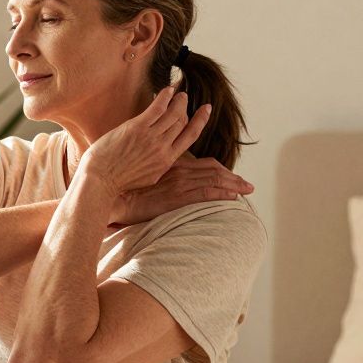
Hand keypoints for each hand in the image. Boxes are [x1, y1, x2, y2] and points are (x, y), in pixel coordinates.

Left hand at [82, 86, 210, 196]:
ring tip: (178, 93)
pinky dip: (165, 96)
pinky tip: (167, 90)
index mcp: (167, 161)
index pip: (190, 136)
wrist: (101, 181)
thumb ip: (159, 164)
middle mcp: (163, 148)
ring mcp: (151, 137)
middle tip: (184, 98)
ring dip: (178, 100)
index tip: (206, 109)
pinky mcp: (137, 128)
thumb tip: (165, 156)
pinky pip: (157, 107)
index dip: (200, 120)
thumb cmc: (119, 180)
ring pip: (173, 113)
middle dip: (185, 107)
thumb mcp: (148, 176)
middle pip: (182, 121)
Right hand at [115, 157, 253, 224]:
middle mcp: (179, 170)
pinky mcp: (177, 196)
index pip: (205, 164)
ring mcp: (179, 182)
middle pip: (214, 170)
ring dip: (234, 185)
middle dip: (233, 177)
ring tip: (246, 190)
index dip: (223, 170)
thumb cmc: (127, 190)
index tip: (232, 177)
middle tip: (247, 185)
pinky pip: (207, 193)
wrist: (115, 198)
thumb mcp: (148, 178)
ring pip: (214, 180)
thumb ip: (163, 177)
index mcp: (173, 164)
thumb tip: (170, 187)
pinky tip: (233, 198)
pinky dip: (222, 194)